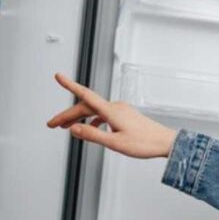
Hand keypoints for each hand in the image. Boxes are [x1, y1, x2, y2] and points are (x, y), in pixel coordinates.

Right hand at [46, 73, 177, 158]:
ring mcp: (121, 110)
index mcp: (112, 111)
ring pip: (94, 111)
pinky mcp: (125, 116)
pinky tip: (90, 129)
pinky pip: (103, 115)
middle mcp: (115, 107)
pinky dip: (93, 120)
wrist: (166, 143)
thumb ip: (93, 135)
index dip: (70, 85)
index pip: (85, 95)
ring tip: (67, 128)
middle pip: (86, 106)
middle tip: (52, 124)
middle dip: (67, 115)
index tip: (58, 76)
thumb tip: (74, 129)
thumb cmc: (145, 143)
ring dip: (79, 118)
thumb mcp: (115, 143)